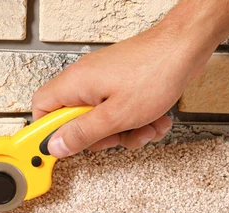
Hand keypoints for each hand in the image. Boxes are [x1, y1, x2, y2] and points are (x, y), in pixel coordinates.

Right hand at [32, 22, 213, 157]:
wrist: (187, 48)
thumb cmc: (154, 72)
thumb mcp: (115, 116)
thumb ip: (82, 134)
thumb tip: (56, 146)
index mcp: (74, 84)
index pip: (41, 109)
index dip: (49, 132)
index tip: (63, 148)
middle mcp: (85, 81)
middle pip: (76, 121)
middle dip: (100, 137)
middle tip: (115, 137)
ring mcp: (105, 82)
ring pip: (104, 121)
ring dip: (127, 132)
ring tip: (145, 127)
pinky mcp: (123, 85)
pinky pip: (122, 113)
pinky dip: (139, 121)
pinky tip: (156, 119)